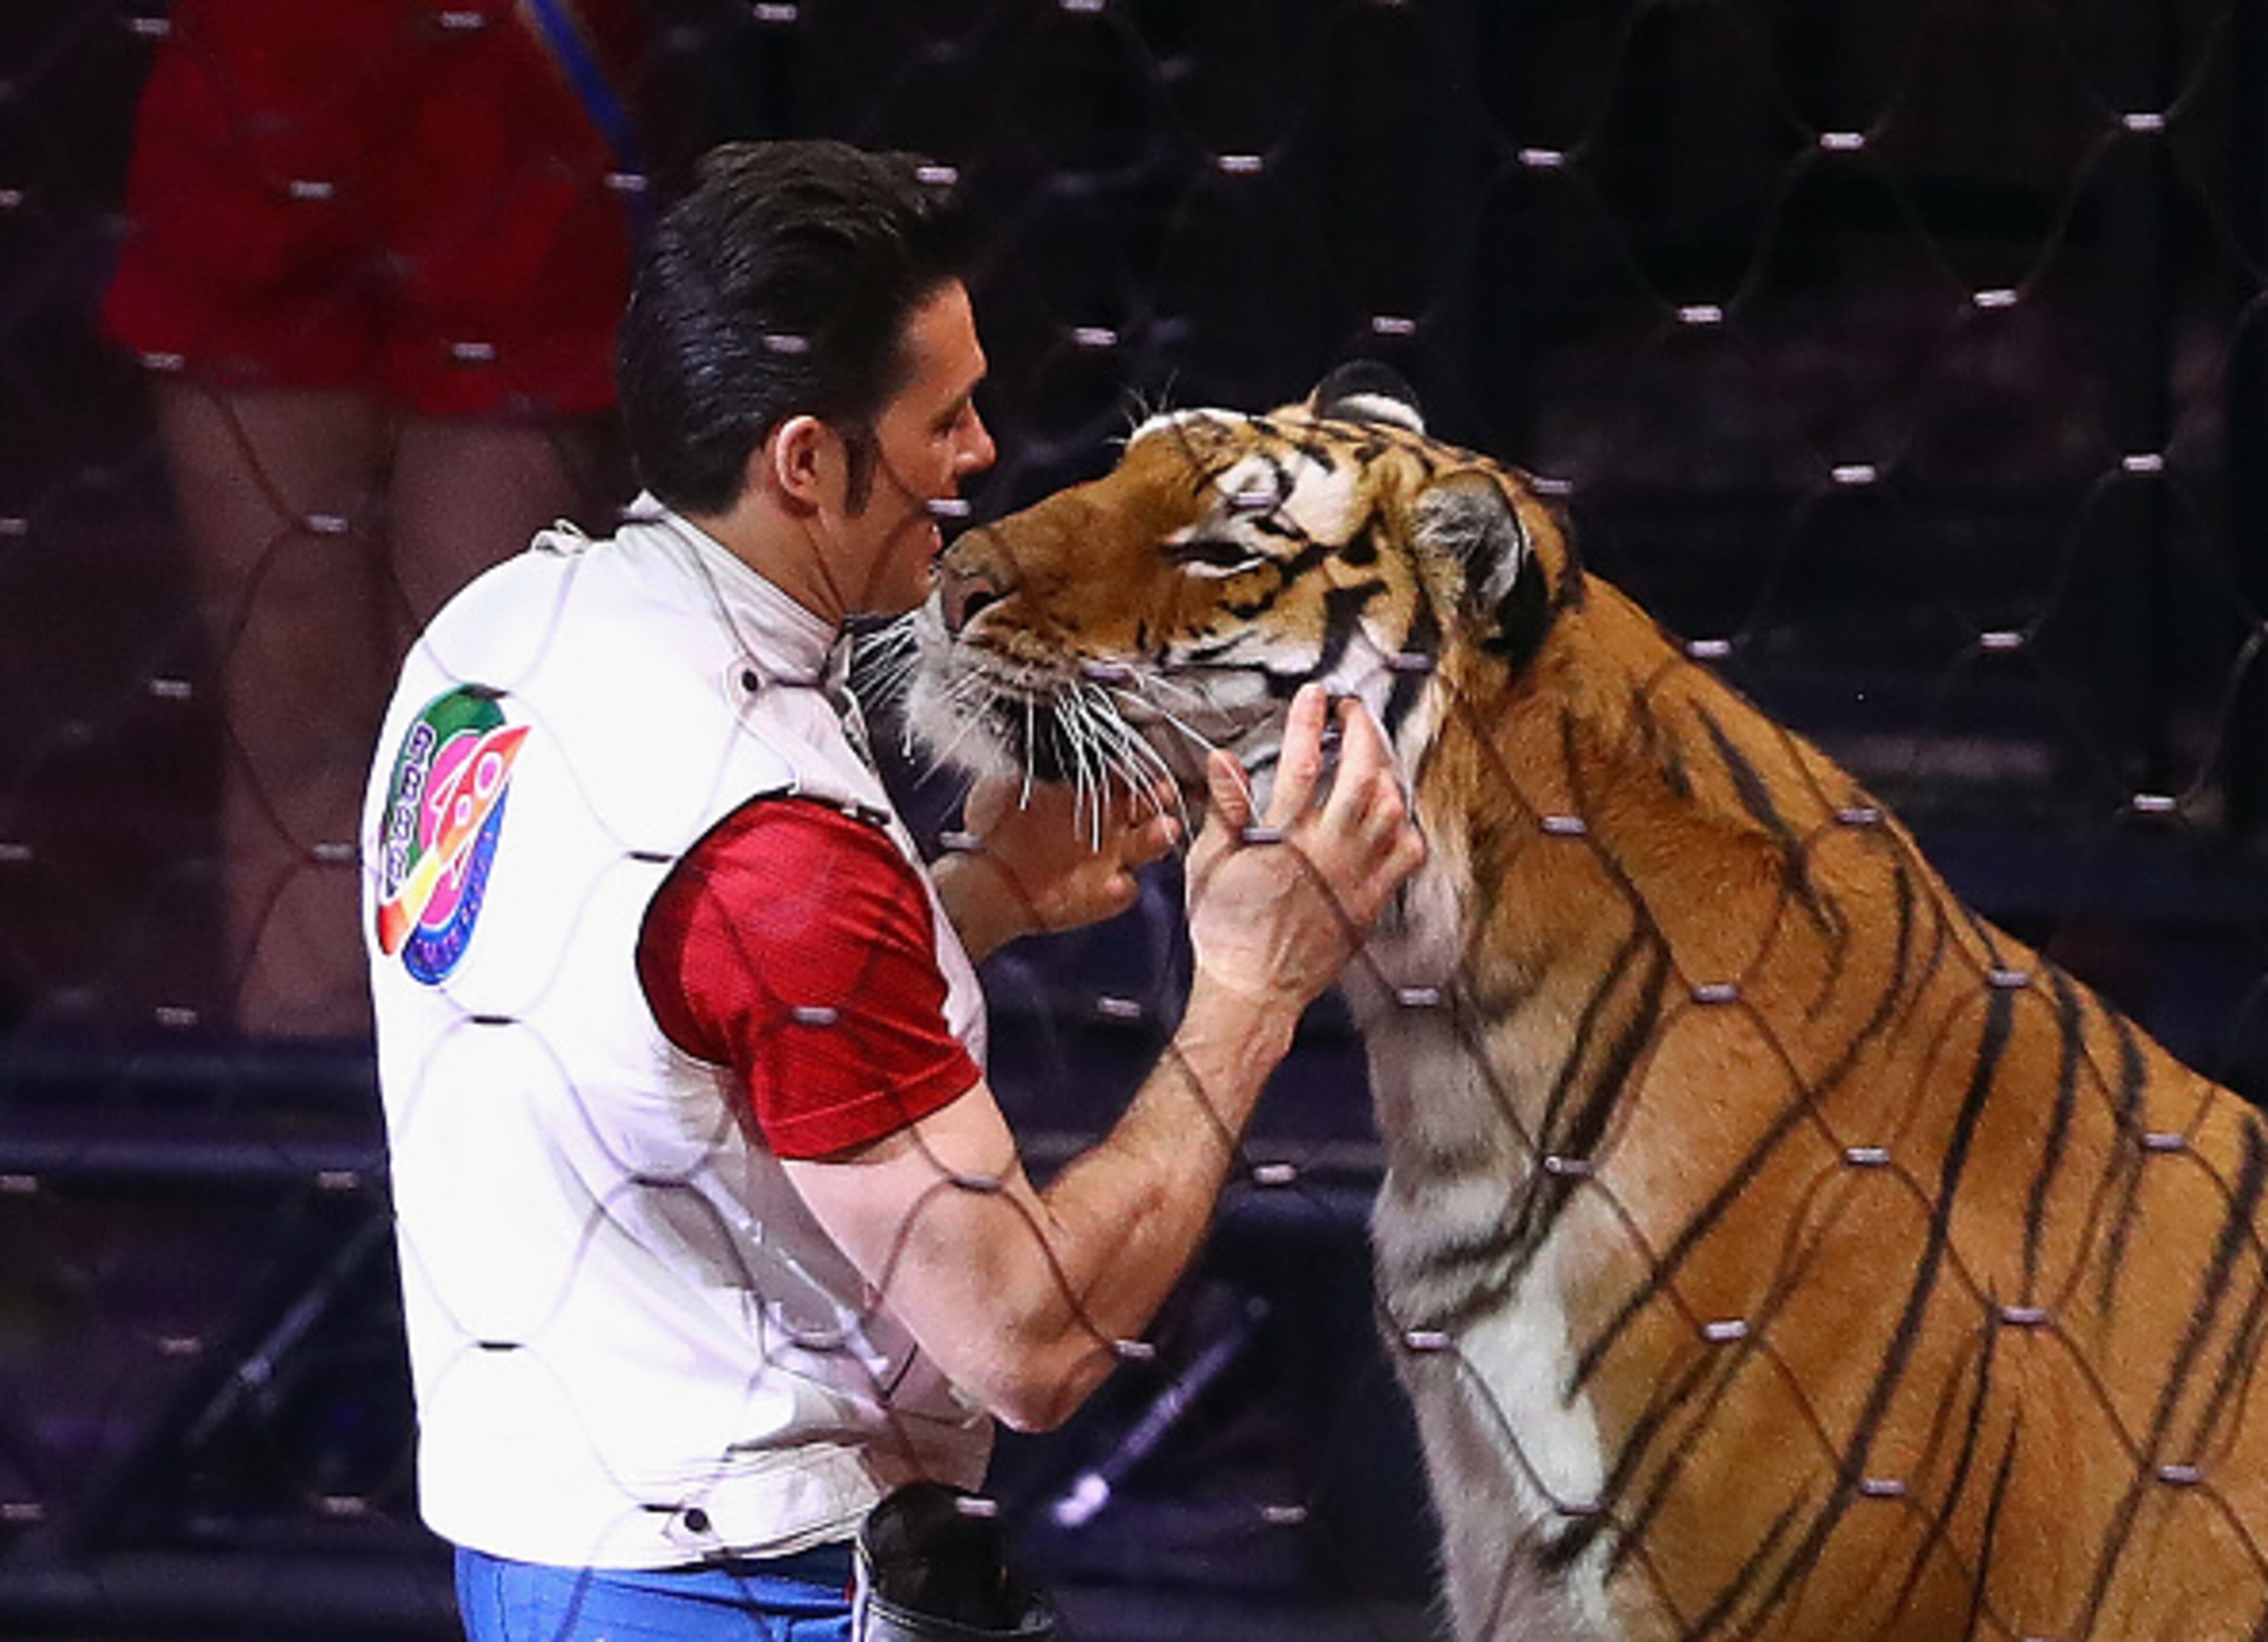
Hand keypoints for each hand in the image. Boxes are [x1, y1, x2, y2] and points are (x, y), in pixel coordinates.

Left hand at [935, 774, 1180, 959]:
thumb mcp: (1009, 783)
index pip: (1126, 772)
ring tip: (1163, 830)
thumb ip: (1031, 765)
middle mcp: (1110, 823)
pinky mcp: (1101, 896)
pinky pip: (1124, 892)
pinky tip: (1117, 882)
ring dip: (1158, 838)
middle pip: (1149, 806)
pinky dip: (1123, 889)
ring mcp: (1111, 860)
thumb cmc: (1000, 824)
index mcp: (1093, 791)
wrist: (985, 873)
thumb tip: (1043, 741)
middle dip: (1160, 797)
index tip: (1142, 761)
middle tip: (1164, 792)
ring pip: (1148, 845)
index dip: (1138, 767)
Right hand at [1184, 685, 1426, 1009]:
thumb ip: (1224, 809)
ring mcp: (1355, 879)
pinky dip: (1405, 827)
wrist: (1252, 990)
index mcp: (1282, 841)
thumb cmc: (1224, 929)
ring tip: (1372, 754)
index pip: (1302, 765)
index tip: (1315, 696)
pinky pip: (1406, 856)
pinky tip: (1392, 814)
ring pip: (1391, 811)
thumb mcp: (1209, 864)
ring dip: (1385, 772)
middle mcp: (1327, 855)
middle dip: (1362, 732)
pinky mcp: (1371, 903)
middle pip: (1361, 776)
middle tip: (1353, 712)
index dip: (1309, 722)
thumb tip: (1224, 761)